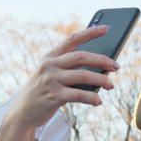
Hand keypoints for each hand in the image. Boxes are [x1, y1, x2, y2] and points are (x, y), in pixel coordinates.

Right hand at [0, 27, 119, 140]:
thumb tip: (102, 71)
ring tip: (111, 85)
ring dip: (101, 80)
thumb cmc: (44, 92)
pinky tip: (98, 101)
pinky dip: (91, 98)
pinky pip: (78, 95)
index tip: (107, 28)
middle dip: (102, 60)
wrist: (23, 112)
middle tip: (117, 67)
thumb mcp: (53, 76)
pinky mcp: (54, 96)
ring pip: (83, 75)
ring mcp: (51, 80)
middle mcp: (50, 65)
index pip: (72, 39)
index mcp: (50, 56)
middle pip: (81, 57)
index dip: (90, 33)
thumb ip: (71, 70)